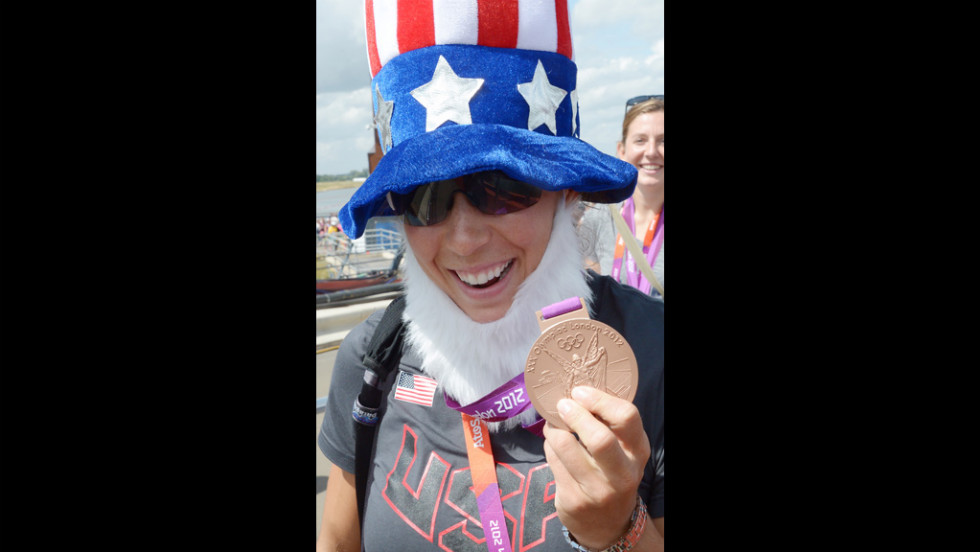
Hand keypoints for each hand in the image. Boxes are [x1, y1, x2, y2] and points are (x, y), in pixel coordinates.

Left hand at [542, 385, 650, 549]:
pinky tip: (554, 446)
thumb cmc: (612, 473)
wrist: (607, 525)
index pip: (626, 418)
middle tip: (561, 404)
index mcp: (637, 452)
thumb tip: (576, 390)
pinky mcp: (573, 500)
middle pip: (599, 439)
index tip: (580, 391)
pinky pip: (552, 461)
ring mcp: (597, 491)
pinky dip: (549, 446)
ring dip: (554, 429)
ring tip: (554, 424)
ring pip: (565, 447)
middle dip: (575, 415)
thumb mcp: (623, 451)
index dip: (599, 400)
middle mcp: (622, 474)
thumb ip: (608, 424)